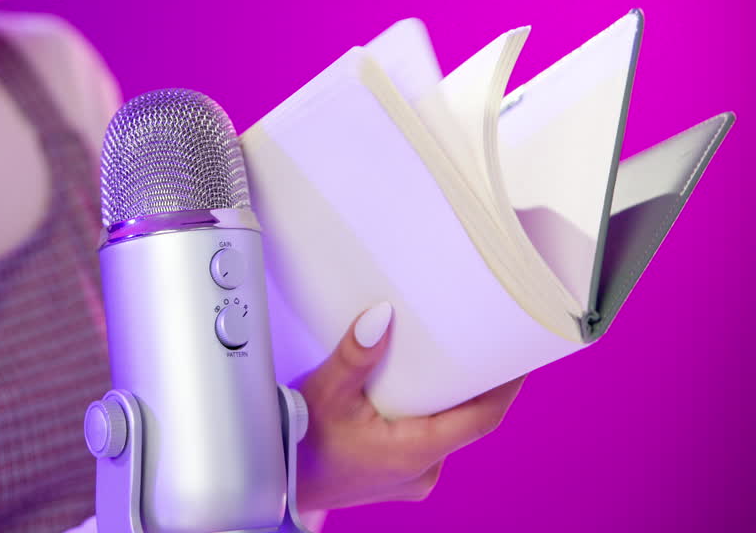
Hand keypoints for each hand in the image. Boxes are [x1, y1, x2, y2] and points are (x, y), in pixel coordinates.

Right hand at [292, 302, 525, 510]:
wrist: (274, 481)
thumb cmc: (298, 443)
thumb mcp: (325, 390)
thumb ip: (356, 354)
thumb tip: (382, 316)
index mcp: (416, 452)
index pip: (484, 418)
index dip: (507, 385)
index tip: (522, 354)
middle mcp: (422, 470)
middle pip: (464, 421)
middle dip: (469, 384)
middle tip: (472, 341)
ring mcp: (411, 478)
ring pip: (443, 431)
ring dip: (441, 401)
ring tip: (435, 361)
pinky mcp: (397, 477)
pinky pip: (424, 441)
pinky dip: (422, 416)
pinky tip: (406, 395)